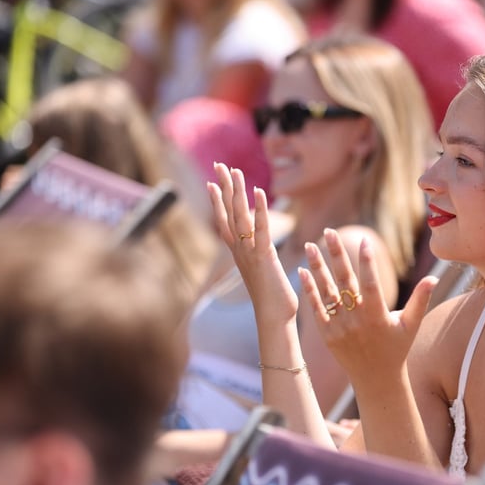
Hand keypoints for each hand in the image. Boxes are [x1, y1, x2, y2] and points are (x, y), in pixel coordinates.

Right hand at [207, 162, 297, 322]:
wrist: (273, 319)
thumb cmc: (272, 299)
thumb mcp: (263, 273)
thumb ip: (260, 259)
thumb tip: (262, 252)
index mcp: (239, 253)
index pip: (224, 222)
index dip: (218, 201)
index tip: (211, 182)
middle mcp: (240, 251)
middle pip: (228, 213)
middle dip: (223, 188)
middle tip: (218, 165)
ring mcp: (250, 254)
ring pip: (240, 217)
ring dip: (237, 193)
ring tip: (235, 171)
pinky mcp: (264, 258)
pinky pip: (261, 229)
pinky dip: (261, 210)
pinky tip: (260, 192)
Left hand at [298, 228, 437, 385]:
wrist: (376, 380)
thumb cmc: (397, 348)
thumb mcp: (411, 325)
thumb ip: (421, 300)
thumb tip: (435, 278)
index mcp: (378, 317)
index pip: (371, 284)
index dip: (368, 262)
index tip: (364, 240)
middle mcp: (357, 321)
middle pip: (345, 282)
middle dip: (337, 254)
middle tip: (329, 231)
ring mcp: (339, 328)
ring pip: (327, 292)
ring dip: (317, 268)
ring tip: (310, 245)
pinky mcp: (327, 334)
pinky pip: (316, 308)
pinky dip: (309, 290)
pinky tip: (302, 271)